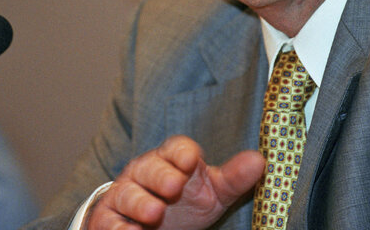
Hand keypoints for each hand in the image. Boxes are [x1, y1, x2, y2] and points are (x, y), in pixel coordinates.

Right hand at [86, 135, 264, 229]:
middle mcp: (145, 171)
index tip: (192, 160)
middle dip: (161, 175)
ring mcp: (126, 193)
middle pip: (150, 167)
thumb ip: (234, 178)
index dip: (182, 153)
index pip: (175, 148)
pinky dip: (119, 227)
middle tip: (174, 186)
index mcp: (172, 159)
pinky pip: (111, 220)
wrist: (151, 225)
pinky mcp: (109, 218)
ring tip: (155, 213)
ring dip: (140, 202)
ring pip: (128, 192)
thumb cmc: (185, 202)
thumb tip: (260, 161)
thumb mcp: (212, 192)